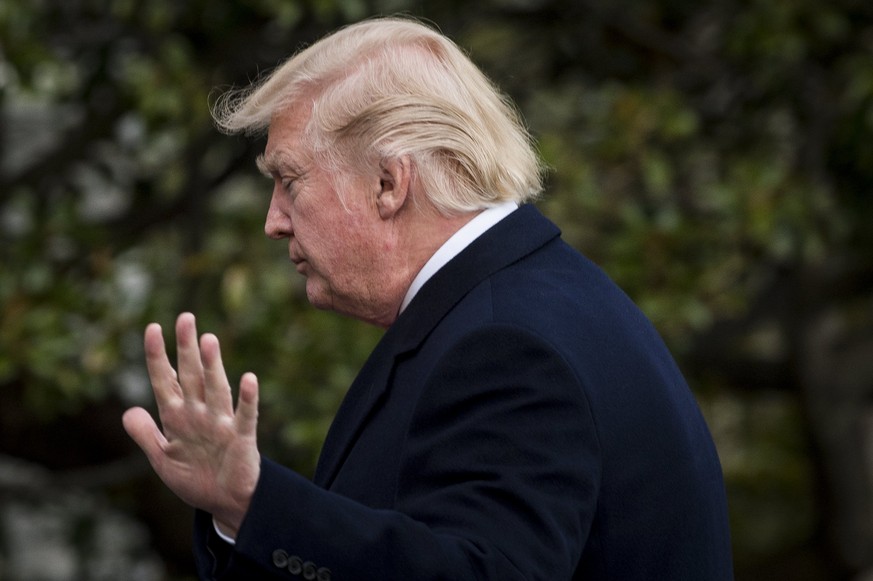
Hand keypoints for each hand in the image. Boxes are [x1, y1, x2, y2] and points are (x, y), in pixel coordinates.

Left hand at [123, 312, 260, 537]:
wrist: (226, 503)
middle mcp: (199, 414)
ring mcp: (221, 424)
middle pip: (191, 376)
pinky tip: (249, 379)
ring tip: (208, 340)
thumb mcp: (163, 460)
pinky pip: (245, 416)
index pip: (165, 380)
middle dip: (186, 348)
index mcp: (177, 418)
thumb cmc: (196, 479)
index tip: (152, 328)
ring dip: (212, 366)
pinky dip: (247, 399)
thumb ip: (146, 435)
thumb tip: (128, 410)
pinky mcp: (241, 439)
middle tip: (186, 318)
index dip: (157, 356)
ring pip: (215, 389)